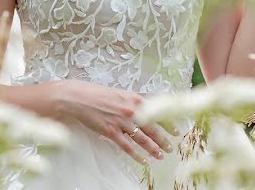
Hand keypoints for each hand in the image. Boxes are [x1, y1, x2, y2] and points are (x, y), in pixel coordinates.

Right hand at [47, 80, 174, 164]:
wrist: (77, 97)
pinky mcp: (111, 131)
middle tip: (171, 147)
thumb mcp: (119, 93)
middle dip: (164, 139)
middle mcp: (131, 110)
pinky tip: (143, 161)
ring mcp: (121, 121)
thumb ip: (131, 101)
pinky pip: (127, 146)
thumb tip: (142, 110)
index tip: (177, 130)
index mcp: (134, 98)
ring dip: (153, 149)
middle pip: (153, 128)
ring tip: (161, 156)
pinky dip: (136, 155)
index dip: (168, 122)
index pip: (157, 112)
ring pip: (143, 139)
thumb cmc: (96, 93)